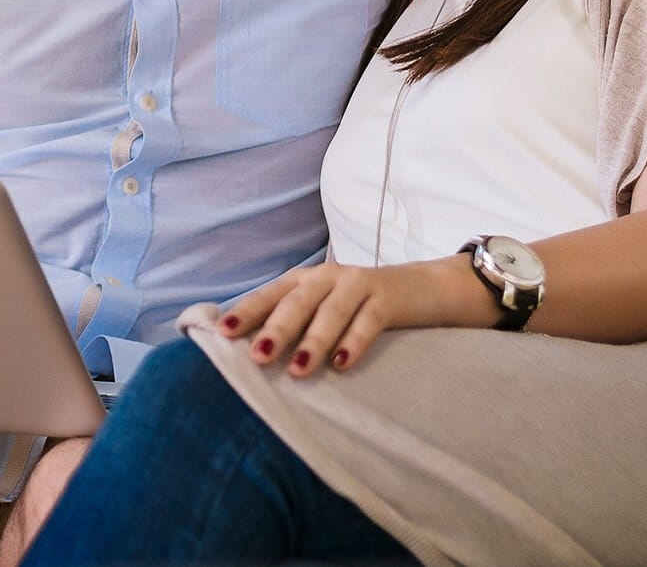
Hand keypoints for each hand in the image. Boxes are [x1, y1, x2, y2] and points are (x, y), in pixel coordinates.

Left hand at [215, 261, 437, 376]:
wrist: (425, 288)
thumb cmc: (361, 306)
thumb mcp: (325, 307)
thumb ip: (295, 322)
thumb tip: (251, 352)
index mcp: (306, 279)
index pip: (270, 294)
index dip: (246, 312)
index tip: (221, 334)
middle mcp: (328, 276)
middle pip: (297, 302)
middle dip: (275, 329)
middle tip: (256, 356)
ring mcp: (359, 284)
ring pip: (331, 312)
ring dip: (312, 341)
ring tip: (296, 370)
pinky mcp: (388, 299)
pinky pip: (369, 321)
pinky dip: (354, 341)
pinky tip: (342, 364)